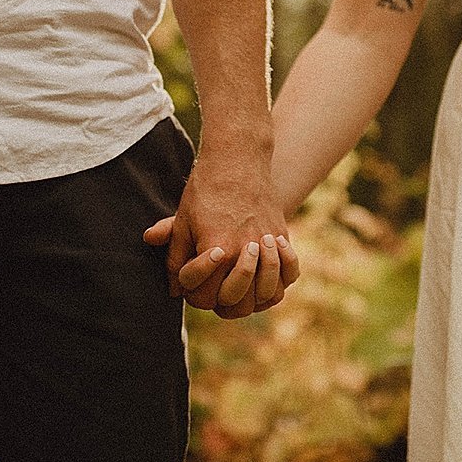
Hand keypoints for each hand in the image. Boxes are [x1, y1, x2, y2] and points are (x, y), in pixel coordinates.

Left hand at [142, 148, 296, 316]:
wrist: (238, 159)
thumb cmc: (205, 190)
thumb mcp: (182, 222)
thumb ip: (175, 259)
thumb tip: (173, 290)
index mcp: (216, 250)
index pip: (202, 295)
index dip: (192, 290)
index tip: (190, 275)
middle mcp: (244, 252)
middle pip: (236, 303)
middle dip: (220, 300)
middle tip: (215, 285)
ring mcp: (267, 247)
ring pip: (266, 295)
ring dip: (251, 295)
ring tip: (240, 283)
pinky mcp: (282, 238)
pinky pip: (288, 277)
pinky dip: (278, 282)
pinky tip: (263, 275)